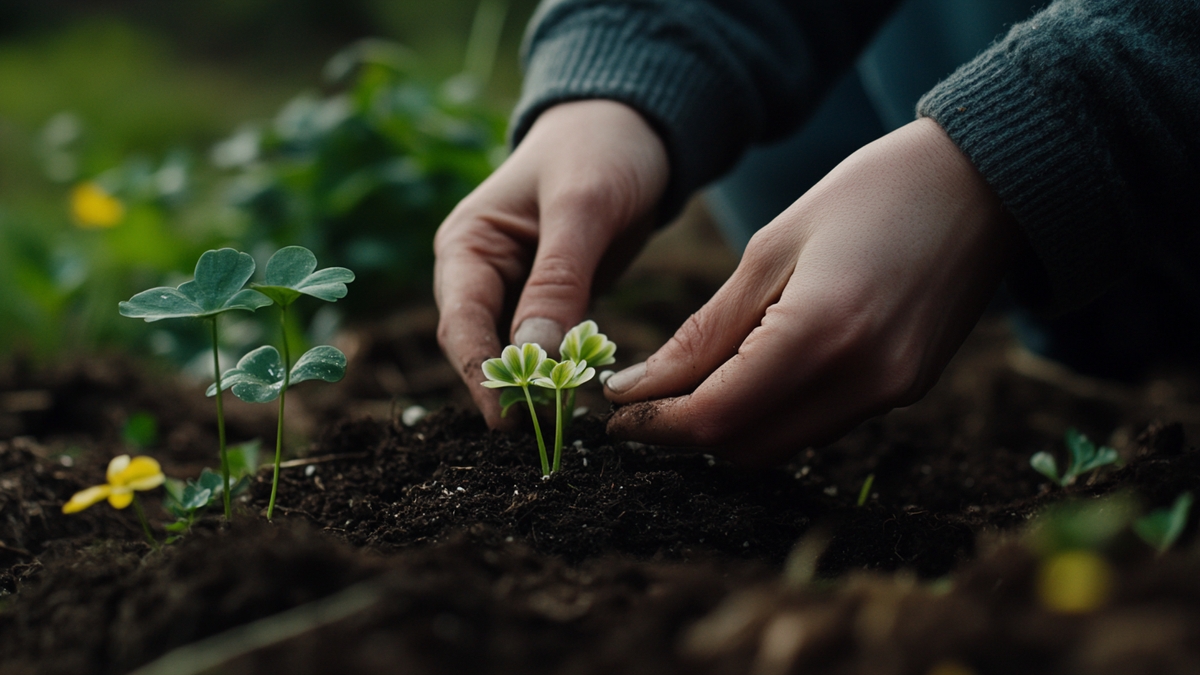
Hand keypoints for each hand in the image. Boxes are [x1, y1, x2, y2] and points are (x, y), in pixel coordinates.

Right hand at [434, 100, 668, 426]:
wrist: (632, 127)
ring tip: (562, 429)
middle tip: (545, 437)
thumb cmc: (599, 151)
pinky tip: (580, 400)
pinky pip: (546, 349)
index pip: (461, 323)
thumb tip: (536, 357)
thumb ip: (558, 280)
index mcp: (466, 244)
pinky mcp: (548, 303)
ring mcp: (512, 291)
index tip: (510, 420)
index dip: (481, 375)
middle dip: (509, 391)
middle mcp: (479, 273)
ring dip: (535, 389)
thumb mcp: (582, 208)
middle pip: (481, 348)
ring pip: (514, 355)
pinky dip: (560, 373)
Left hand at [604, 117, 1016, 464]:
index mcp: (820, 336)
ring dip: (730, 425)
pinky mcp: (906, 392)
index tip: (615, 414)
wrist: (983, 185)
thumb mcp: (772, 250)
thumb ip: (705, 332)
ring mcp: (890, 394)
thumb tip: (640, 388)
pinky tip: (756, 368)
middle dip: (687, 431)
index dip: (656, 426)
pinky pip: (819, 426)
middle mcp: (861, 383)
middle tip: (649, 394)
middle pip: (745, 447)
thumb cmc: (869, 194)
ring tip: (697, 377)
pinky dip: (774, 412)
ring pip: (782, 445)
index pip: (716, 418)